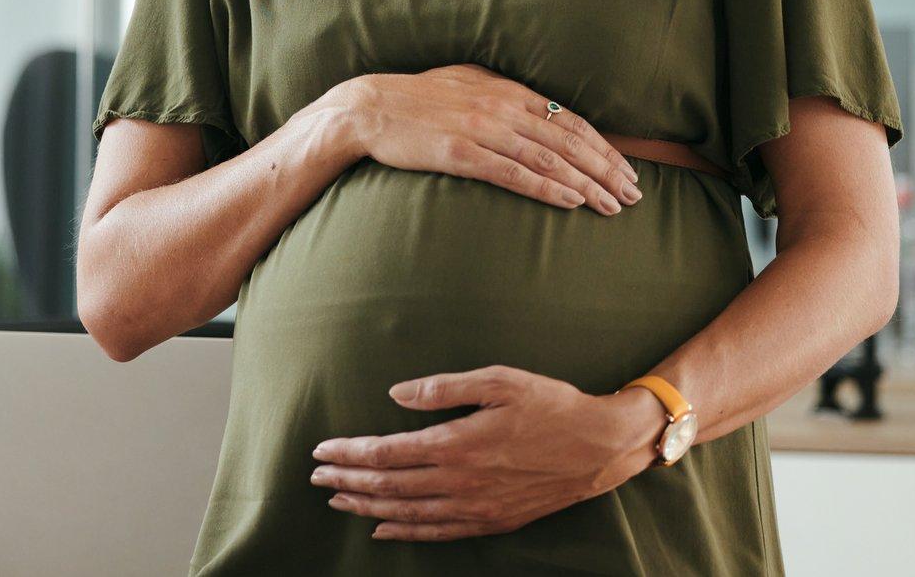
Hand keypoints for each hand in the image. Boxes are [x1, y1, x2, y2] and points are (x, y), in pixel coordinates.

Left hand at [308, 364, 668, 540]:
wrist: (599, 447)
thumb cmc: (551, 405)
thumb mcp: (500, 380)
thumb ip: (444, 388)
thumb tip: (396, 394)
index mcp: (458, 444)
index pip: (387, 453)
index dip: (350, 453)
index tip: (322, 449)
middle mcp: (461, 482)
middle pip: (389, 486)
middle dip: (347, 480)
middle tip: (315, 476)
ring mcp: (475, 508)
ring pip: (406, 513)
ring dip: (367, 506)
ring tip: (338, 499)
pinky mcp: (491, 521)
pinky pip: (437, 533)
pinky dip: (404, 532)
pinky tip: (383, 528)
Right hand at [340, 64, 642, 214]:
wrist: (371, 108)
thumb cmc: (419, 97)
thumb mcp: (468, 82)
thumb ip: (503, 93)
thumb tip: (536, 104)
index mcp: (508, 90)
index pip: (569, 120)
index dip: (603, 146)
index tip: (626, 169)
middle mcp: (503, 108)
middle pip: (568, 141)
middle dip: (607, 168)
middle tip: (635, 193)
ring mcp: (483, 130)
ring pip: (549, 159)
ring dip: (587, 183)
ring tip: (613, 205)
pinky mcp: (462, 153)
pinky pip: (514, 174)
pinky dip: (548, 188)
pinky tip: (572, 202)